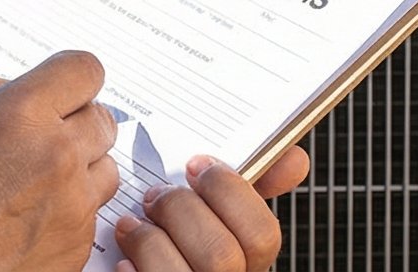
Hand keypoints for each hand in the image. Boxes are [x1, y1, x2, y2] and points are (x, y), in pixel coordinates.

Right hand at [0, 51, 121, 271]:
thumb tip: (18, 88)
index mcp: (20, 115)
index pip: (84, 70)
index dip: (71, 78)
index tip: (61, 89)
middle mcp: (56, 156)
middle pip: (102, 119)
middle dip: (76, 123)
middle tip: (44, 137)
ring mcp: (72, 207)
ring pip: (105, 169)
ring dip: (79, 169)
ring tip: (32, 185)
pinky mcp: (76, 249)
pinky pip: (90, 216)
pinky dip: (67, 214)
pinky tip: (25, 222)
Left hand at [113, 148, 309, 271]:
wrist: (130, 266)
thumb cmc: (176, 240)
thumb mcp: (213, 213)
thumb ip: (246, 187)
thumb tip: (293, 158)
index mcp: (247, 262)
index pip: (263, 235)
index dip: (230, 193)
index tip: (196, 164)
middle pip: (222, 255)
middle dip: (181, 211)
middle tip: (154, 195)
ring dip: (150, 240)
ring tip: (131, 225)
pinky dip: (132, 268)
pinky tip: (124, 258)